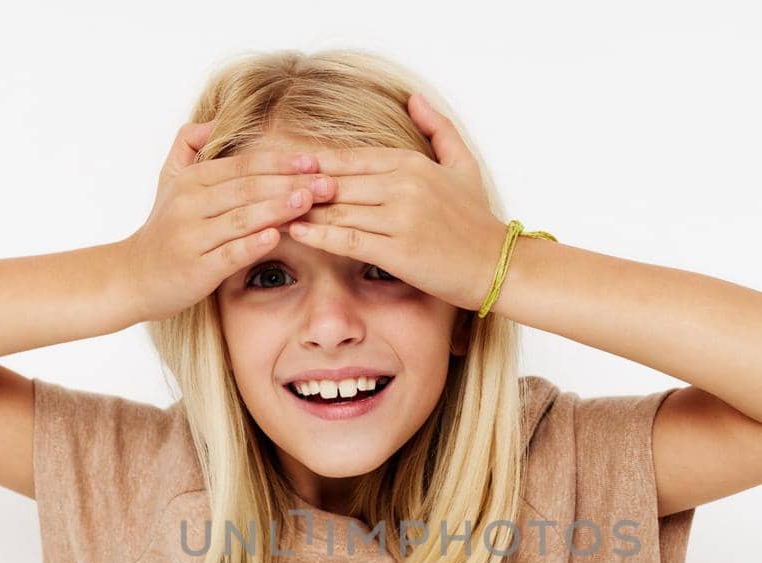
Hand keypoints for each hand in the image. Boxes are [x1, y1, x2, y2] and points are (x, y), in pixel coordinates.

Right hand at [121, 120, 335, 322]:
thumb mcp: (169, 179)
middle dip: (290, 183)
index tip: (314, 160)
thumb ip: (187, 144)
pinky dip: (252, 244)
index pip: (242, 165)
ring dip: (277, 208)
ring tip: (310, 201)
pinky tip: (276, 237)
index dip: (279, 161)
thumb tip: (214, 119)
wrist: (133, 276)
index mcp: (191, 181)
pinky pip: (228, 253)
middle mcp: (190, 204)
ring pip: (240, 218)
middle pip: (247, 188)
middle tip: (327, 182)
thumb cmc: (163, 229)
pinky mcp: (195, 268)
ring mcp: (192, 237)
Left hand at [284, 93, 509, 311]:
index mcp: (411, 162)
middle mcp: (402, 184)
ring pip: (335, 208)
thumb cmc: (478, 221)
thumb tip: (413, 98)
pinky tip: (293, 232)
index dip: (312, 162)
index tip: (282, 166)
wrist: (498, 265)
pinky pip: (346, 238)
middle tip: (263, 187)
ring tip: (267, 211)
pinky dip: (316, 234)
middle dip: (297, 184)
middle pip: (335, 180)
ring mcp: (399, 217)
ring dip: (300, 208)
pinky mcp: (397, 249)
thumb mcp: (463, 165)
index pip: (348, 157)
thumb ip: (437, 129)